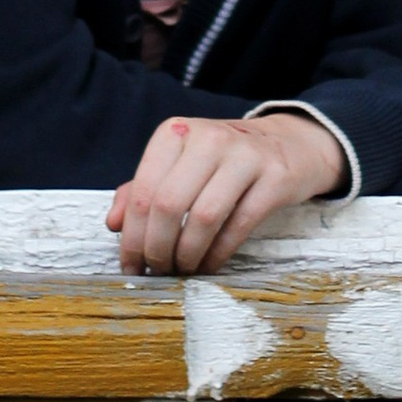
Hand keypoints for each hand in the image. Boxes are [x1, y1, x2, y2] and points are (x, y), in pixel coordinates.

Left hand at [106, 108, 345, 275]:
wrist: (287, 144)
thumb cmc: (221, 161)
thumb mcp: (178, 164)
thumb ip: (141, 190)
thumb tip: (114, 223)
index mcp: (176, 131)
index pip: (144, 191)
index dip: (132, 236)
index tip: (131, 264)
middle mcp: (209, 137)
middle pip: (169, 205)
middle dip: (158, 249)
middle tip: (157, 270)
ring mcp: (245, 155)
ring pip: (203, 218)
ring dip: (187, 256)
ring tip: (182, 269)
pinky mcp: (275, 177)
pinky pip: (238, 227)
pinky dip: (217, 255)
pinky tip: (208, 265)